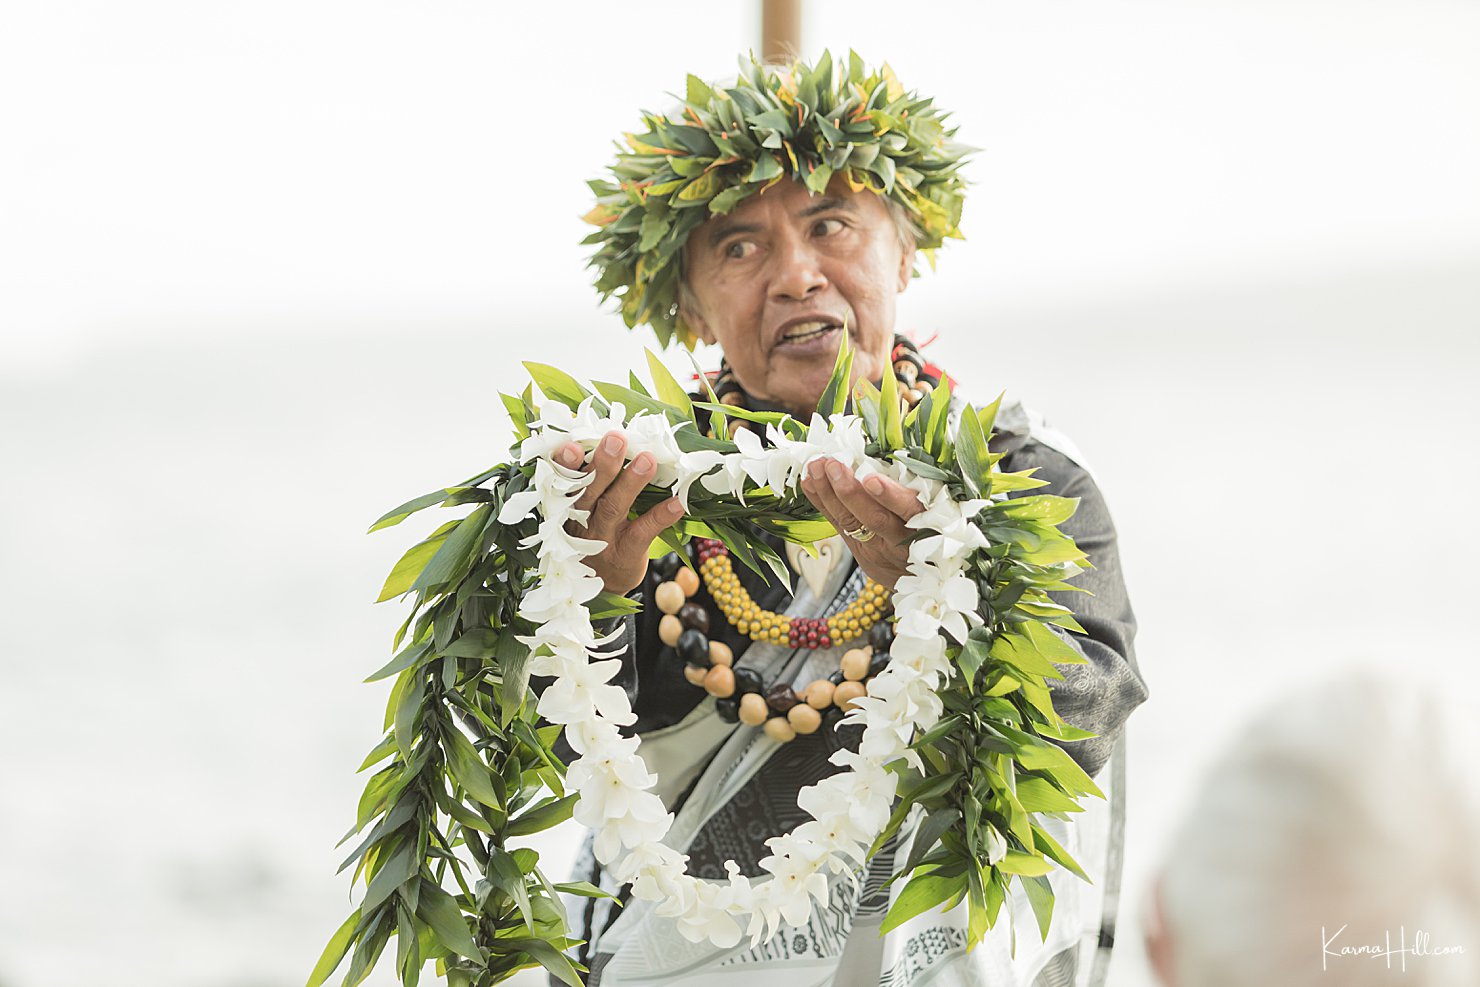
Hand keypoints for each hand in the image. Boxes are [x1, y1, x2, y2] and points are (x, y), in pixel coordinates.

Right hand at [557, 430, 684, 595]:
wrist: (603, 584)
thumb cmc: (593, 533)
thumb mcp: (582, 507)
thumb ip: (591, 476)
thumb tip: (611, 434)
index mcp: (565, 504)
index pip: (560, 481)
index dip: (563, 464)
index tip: (570, 445)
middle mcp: (579, 521)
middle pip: (587, 491)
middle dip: (601, 464)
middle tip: (616, 438)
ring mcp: (601, 540)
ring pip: (613, 508)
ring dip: (630, 483)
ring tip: (648, 459)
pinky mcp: (625, 555)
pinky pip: (642, 533)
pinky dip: (659, 517)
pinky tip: (677, 503)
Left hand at [800, 458, 924, 590]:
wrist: (924, 578)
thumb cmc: (932, 535)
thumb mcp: (937, 515)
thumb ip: (917, 494)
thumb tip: (893, 460)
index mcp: (926, 527)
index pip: (910, 512)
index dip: (891, 497)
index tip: (871, 480)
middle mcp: (901, 542)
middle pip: (875, 519)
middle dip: (850, 492)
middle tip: (833, 465)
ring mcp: (878, 550)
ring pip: (852, 524)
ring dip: (830, 494)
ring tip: (815, 469)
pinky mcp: (862, 555)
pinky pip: (839, 527)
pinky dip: (823, 504)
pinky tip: (809, 483)